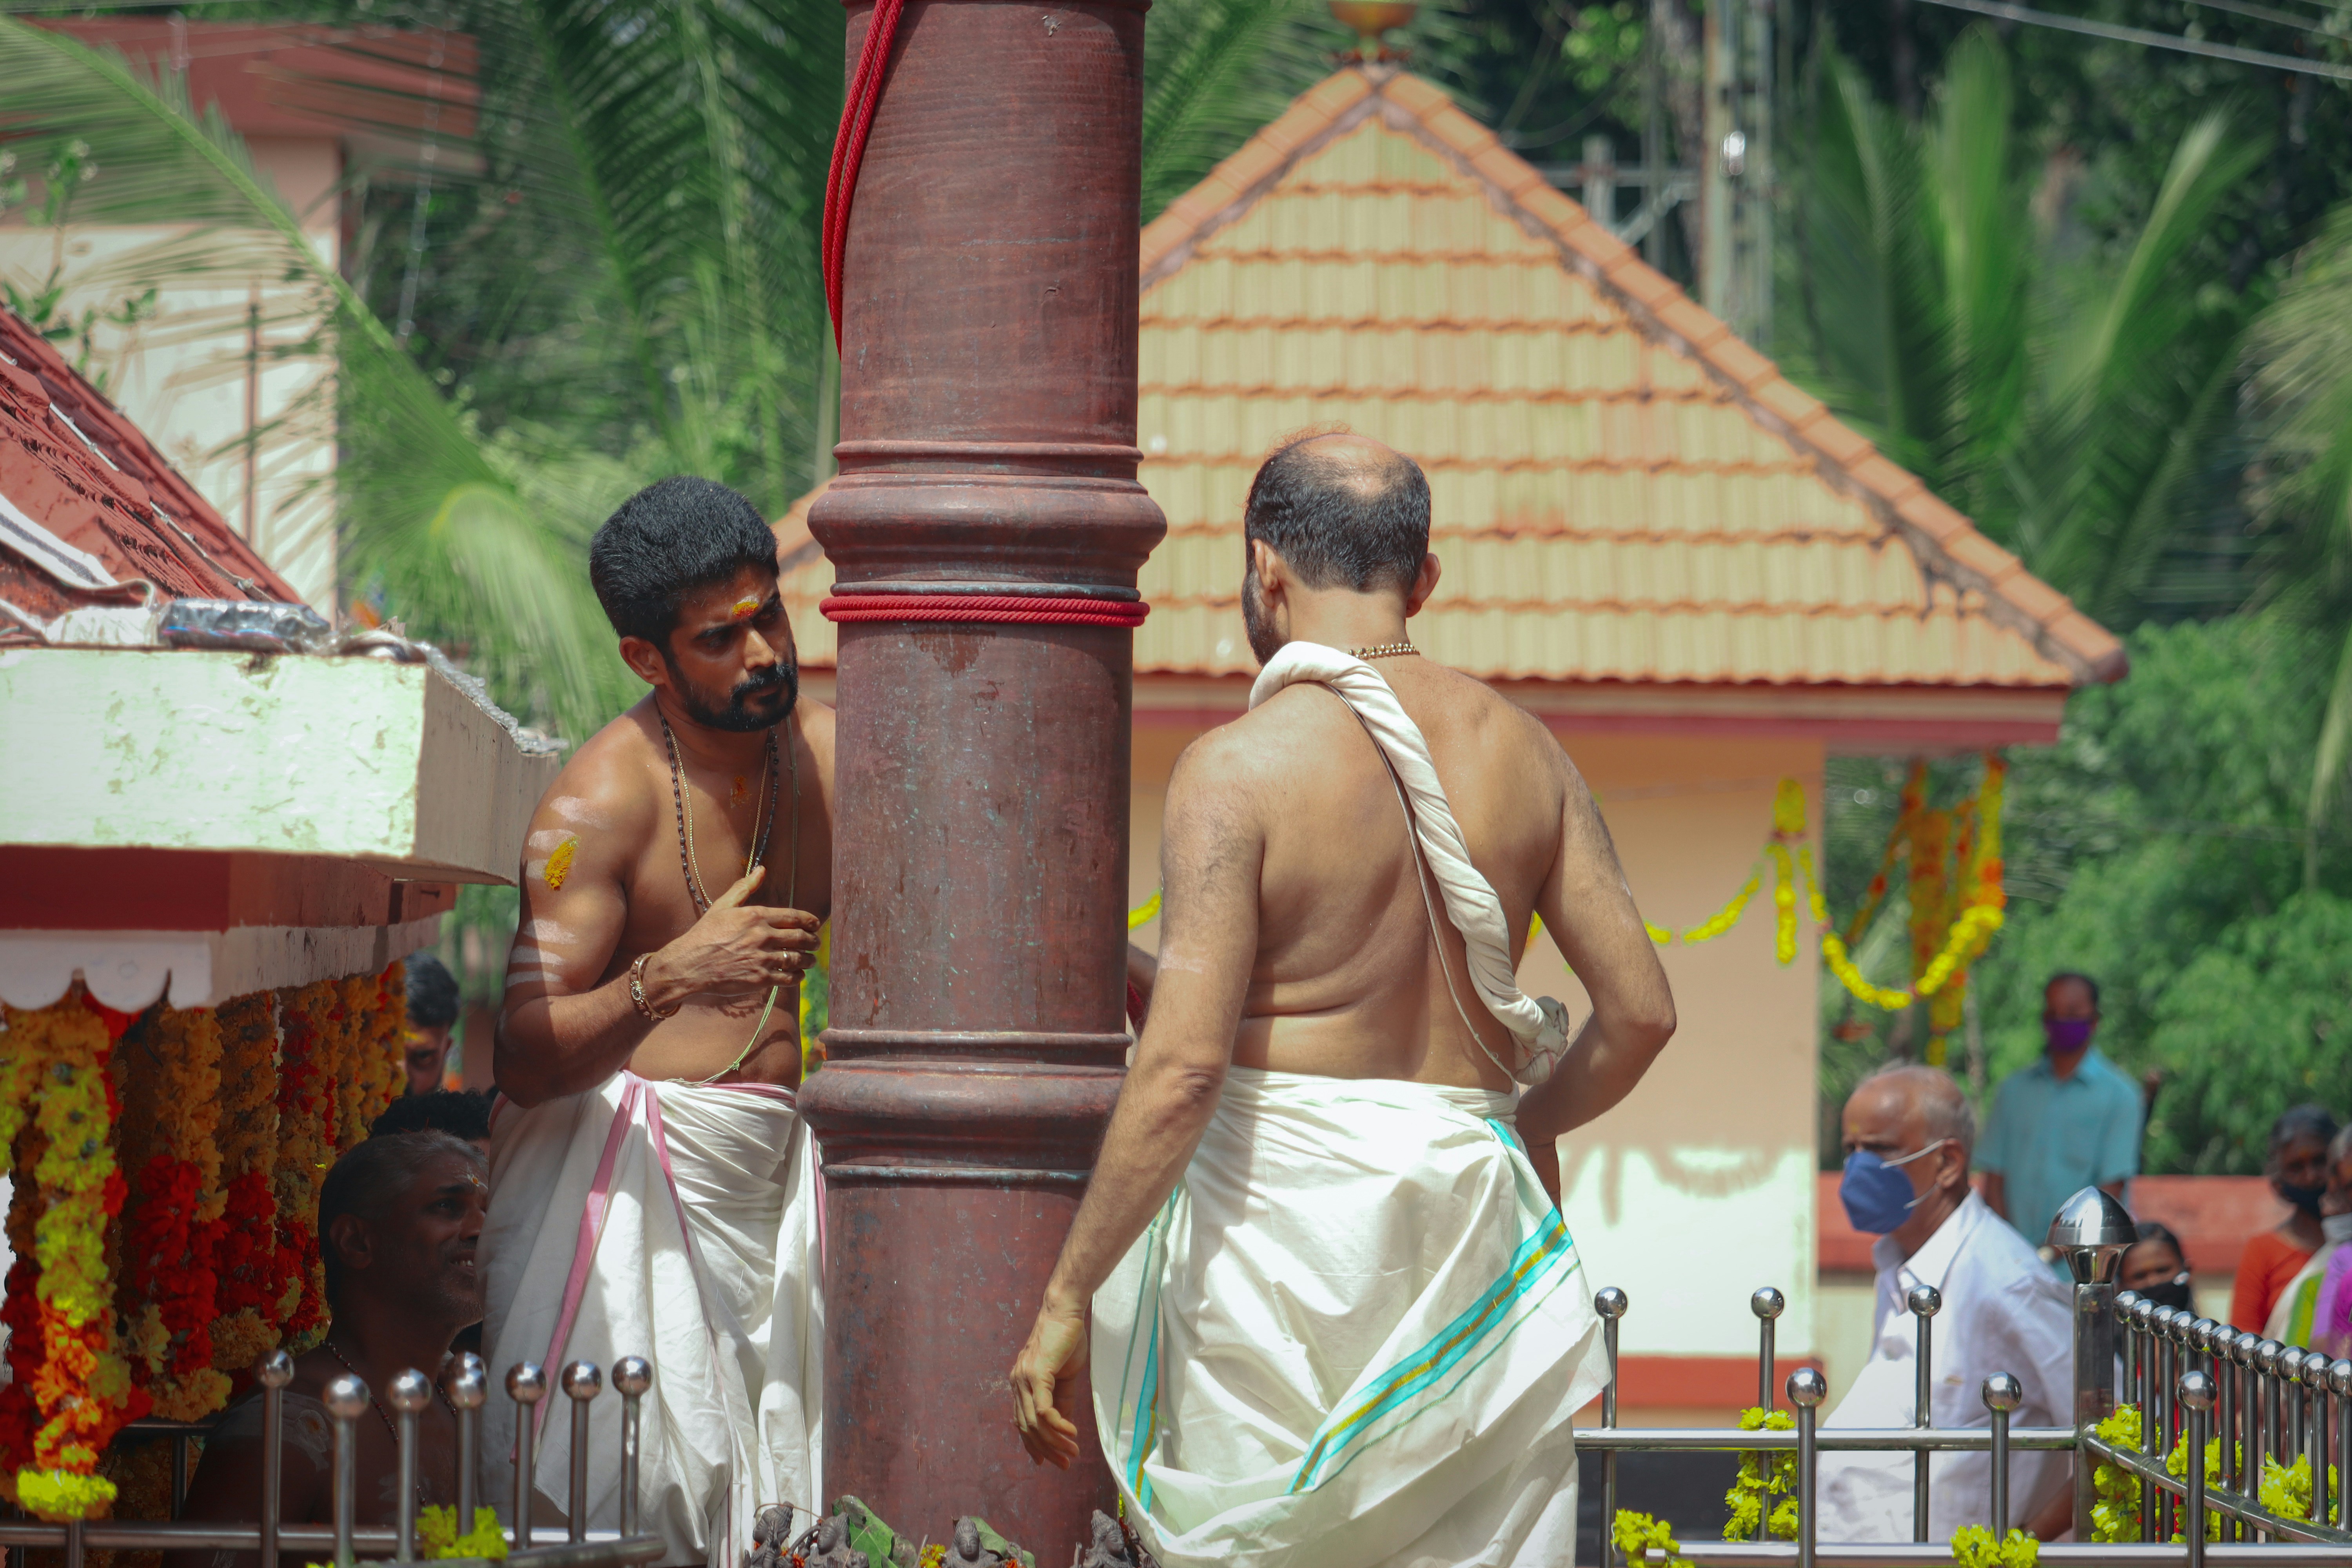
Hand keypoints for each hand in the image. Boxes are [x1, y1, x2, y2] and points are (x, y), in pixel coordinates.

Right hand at [646, 866, 818, 1003]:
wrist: (689, 964)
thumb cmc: (705, 934)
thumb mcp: (723, 906)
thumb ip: (745, 887)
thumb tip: (761, 869)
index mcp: (756, 916)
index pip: (795, 917)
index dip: (810, 921)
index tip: (816, 925)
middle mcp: (762, 936)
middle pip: (801, 938)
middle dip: (813, 941)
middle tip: (816, 943)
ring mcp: (762, 958)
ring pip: (797, 959)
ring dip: (808, 960)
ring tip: (810, 961)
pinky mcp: (760, 979)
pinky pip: (788, 978)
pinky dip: (797, 977)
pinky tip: (798, 976)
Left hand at [1010, 1300, 1088, 1468]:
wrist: (1065, 1311)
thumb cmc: (1066, 1339)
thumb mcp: (1065, 1377)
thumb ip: (1061, 1400)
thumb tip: (1063, 1426)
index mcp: (1021, 1383)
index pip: (1021, 1422)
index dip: (1032, 1444)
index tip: (1046, 1461)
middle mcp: (1017, 1383)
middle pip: (1027, 1428)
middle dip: (1046, 1450)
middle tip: (1065, 1463)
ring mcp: (1024, 1379)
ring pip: (1035, 1423)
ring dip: (1055, 1442)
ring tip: (1073, 1452)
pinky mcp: (1036, 1374)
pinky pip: (1044, 1410)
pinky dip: (1058, 1425)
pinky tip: (1071, 1433)